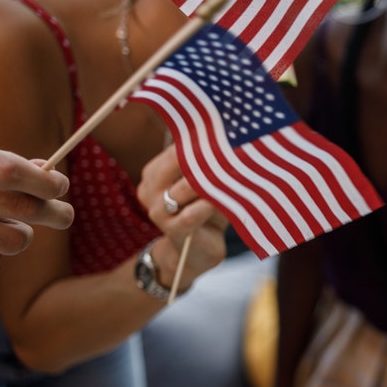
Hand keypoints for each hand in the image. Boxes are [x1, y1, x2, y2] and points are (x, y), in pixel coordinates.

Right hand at [0, 150, 72, 255]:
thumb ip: (10, 166)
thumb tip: (48, 169)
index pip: (11, 172)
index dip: (45, 181)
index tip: (61, 186)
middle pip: (27, 209)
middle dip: (56, 213)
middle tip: (66, 214)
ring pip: (18, 240)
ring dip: (23, 233)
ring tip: (9, 225)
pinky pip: (0, 259)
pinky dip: (1, 249)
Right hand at [136, 146, 227, 291]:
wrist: (198, 251)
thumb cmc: (206, 211)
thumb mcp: (209, 185)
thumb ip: (212, 166)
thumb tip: (234, 141)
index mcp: (154, 174)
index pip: (175, 151)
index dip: (199, 143)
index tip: (225, 136)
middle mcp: (151, 190)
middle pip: (175, 164)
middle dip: (203, 160)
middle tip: (231, 152)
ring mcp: (158, 211)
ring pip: (183, 189)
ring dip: (209, 182)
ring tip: (231, 175)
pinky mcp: (173, 229)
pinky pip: (190, 214)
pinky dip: (206, 206)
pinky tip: (221, 202)